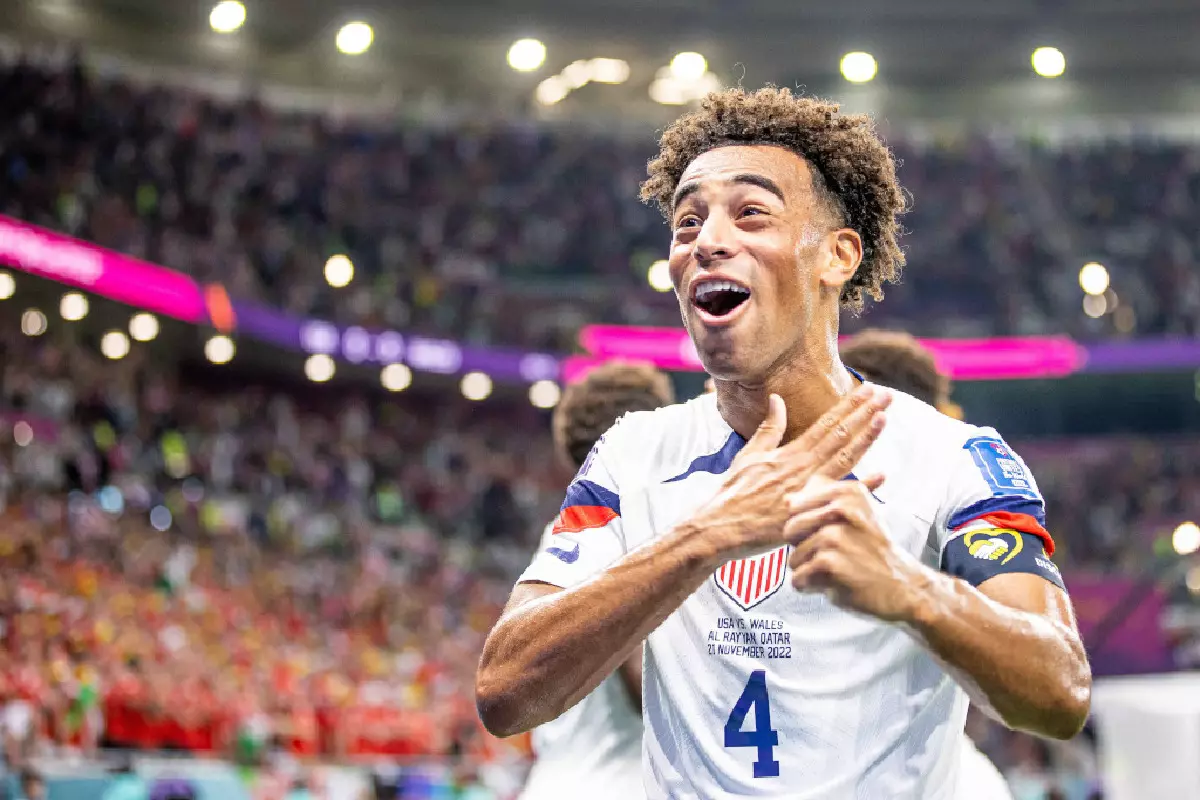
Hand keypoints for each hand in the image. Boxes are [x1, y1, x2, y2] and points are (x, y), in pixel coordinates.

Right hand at [697, 385, 890, 561]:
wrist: (722, 527)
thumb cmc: (733, 494)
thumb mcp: (748, 455)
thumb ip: (768, 429)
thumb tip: (777, 399)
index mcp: (790, 453)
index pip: (826, 423)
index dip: (849, 405)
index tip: (868, 390)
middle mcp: (802, 467)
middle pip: (840, 435)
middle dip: (865, 413)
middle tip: (887, 395)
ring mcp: (807, 488)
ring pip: (844, 459)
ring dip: (866, 437)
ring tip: (885, 418)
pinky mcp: (807, 511)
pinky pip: (839, 496)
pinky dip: (862, 486)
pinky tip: (882, 475)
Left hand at [784, 474, 925, 621]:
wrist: (903, 585)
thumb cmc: (874, 551)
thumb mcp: (857, 515)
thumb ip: (822, 504)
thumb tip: (787, 498)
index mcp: (846, 492)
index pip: (795, 507)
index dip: (806, 526)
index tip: (830, 535)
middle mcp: (839, 509)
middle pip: (790, 531)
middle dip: (804, 549)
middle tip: (833, 556)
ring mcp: (834, 536)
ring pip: (792, 558)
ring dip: (810, 571)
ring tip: (838, 570)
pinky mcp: (829, 563)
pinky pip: (798, 579)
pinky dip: (811, 587)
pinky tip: (835, 584)